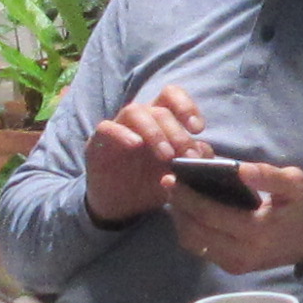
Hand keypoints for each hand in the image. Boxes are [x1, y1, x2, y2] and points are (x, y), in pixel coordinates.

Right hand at [81, 84, 209, 224]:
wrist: (121, 206)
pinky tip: (135, 146)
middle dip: (176, 131)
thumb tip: (204, 151)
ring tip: (166, 156)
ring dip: (154, 132)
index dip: (186, 106)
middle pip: (159, 108)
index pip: (172, 96)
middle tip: (185, 154)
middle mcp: (140, 119)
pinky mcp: (98, 142)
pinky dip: (122, 134)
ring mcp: (118, 128)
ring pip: (134, 111)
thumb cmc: (151, 183)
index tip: (198, 129)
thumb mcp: (177, 175)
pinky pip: (107, 128)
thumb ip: (192, 161)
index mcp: (160, 120)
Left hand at [170, 160, 302, 276]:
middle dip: (178, 208)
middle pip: (195, 232)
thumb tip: (240, 169)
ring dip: (181, 222)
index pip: (210, 214)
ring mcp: (237, 265)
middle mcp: (242, 254)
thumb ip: (268, 176)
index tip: (171, 179)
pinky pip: (203, 251)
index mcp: (256, 232)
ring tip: (176, 199)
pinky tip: (190, 214)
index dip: (187, 197)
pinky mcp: (235, 268)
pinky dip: (192, 233)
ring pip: (195, 245)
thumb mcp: (295, 184)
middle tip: (168, 185)